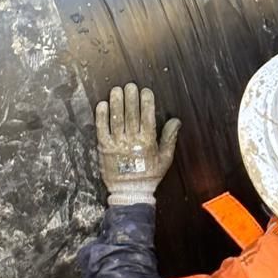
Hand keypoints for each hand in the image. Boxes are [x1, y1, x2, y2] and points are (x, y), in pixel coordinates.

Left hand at [95, 82, 181, 205]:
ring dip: (116, 103)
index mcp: (147, 142)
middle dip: (131, 98)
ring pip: (116, 119)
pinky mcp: (104, 148)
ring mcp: (116, 144)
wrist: (130, 192)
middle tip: (130, 86)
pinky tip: (102, 104)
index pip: (147, 116)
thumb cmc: (149, 175)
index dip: (146, 102)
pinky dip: (101, 116)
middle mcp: (131, 141)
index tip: (145, 91)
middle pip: (131, 114)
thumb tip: (176, 121)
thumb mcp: (165, 158)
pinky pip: (102, 129)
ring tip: (116, 90)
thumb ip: (169, 138)